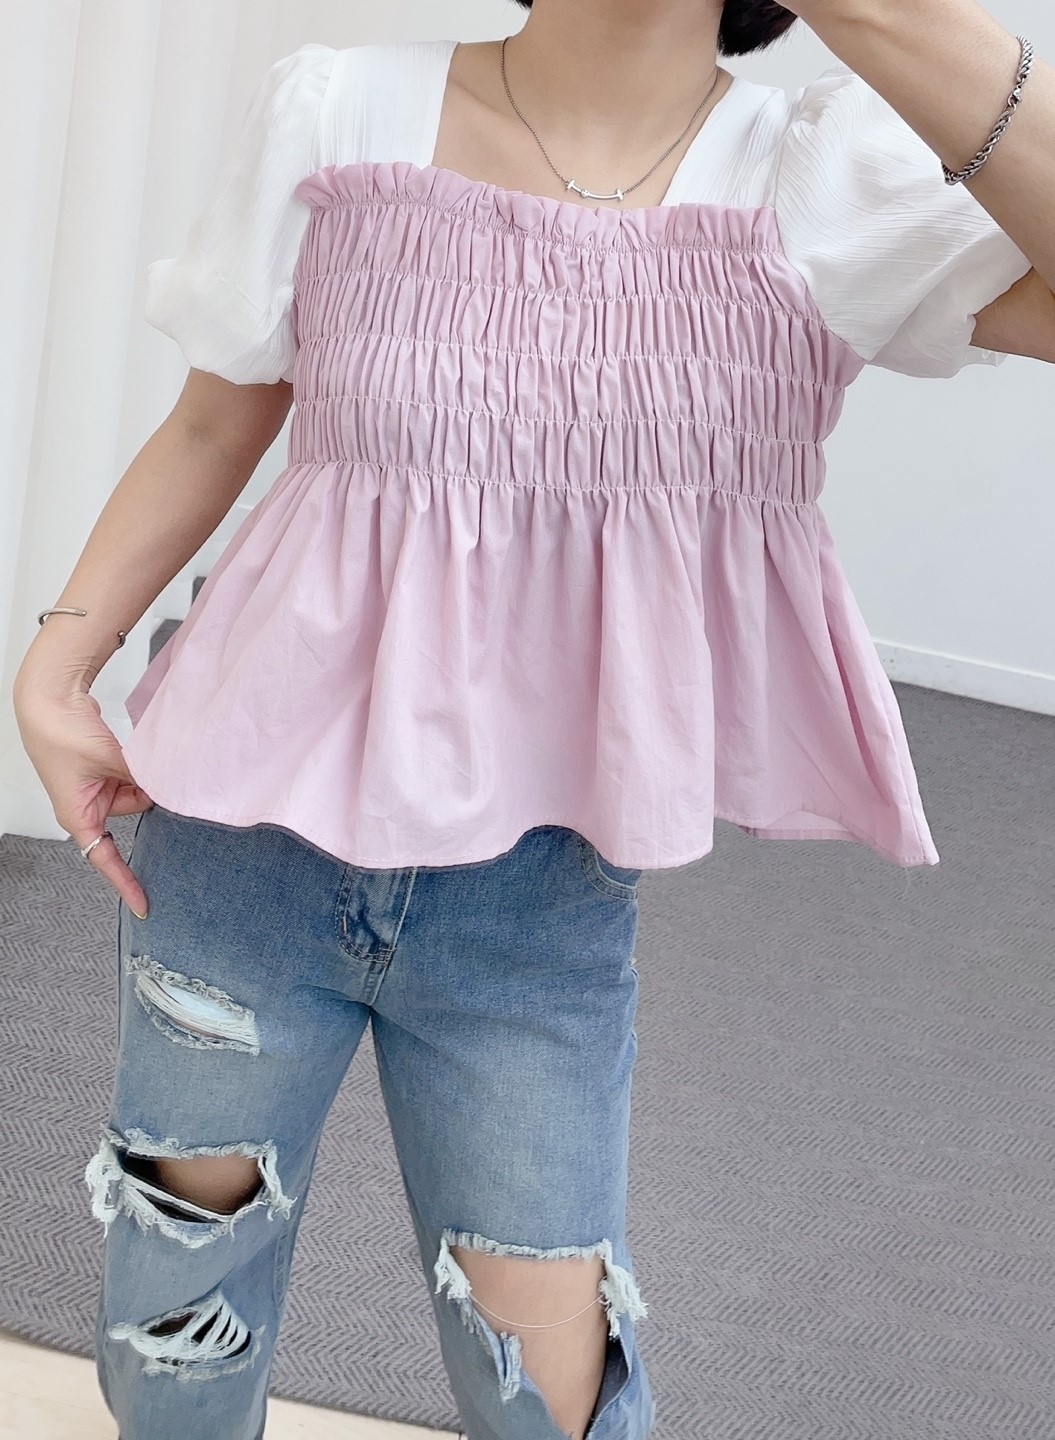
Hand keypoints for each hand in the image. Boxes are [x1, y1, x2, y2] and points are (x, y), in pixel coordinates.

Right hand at [13, 679, 153, 917]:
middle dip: (149, 798)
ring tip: (141, 756)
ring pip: (137, 793)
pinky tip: (147, 754)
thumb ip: (143, 778)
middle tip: (164, 782)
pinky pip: (133, 778)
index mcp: (77, 815)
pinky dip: (143, 769)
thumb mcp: (109, 760)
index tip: (144, 905)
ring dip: (147, 778)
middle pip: (132, 814)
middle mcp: (87, 806)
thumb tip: (173, 789)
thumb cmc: (63, 733)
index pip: (105, 859)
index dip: (126, 882)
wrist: (51, 698)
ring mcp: (97, 788)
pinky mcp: (105, 771)